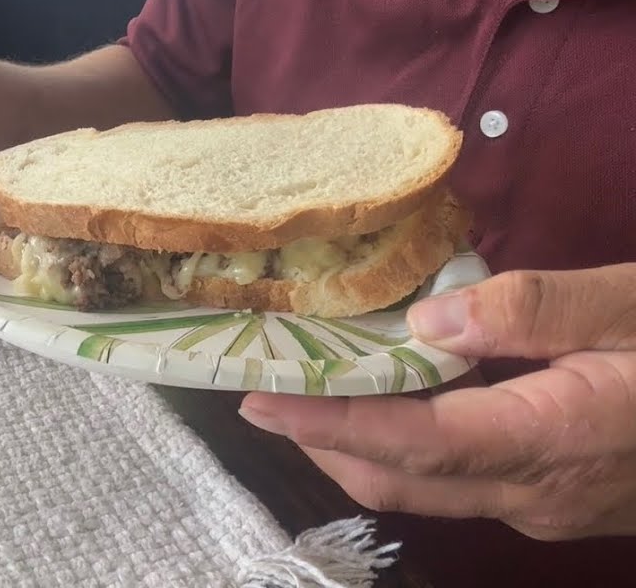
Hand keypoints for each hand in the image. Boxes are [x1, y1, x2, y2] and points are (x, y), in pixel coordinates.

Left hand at [238, 265, 635, 539]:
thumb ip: (534, 310)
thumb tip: (425, 325)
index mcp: (553, 440)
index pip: (410, 442)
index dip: (325, 423)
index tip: (258, 395)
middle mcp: (537, 492)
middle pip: (399, 480)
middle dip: (319, 440)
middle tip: (264, 387)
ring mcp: (547, 507)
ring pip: (424, 491)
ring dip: (356, 447)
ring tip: (309, 391)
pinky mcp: (557, 502)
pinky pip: (458, 485)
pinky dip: (405, 449)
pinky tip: (393, 403)